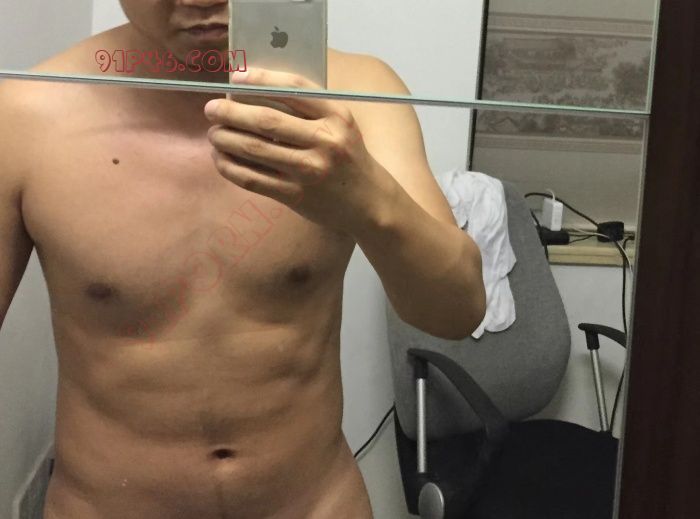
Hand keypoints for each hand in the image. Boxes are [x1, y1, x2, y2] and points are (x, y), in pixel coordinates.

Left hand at [204, 67, 385, 233]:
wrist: (369, 203)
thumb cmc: (348, 157)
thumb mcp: (340, 125)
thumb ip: (308, 109)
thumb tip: (253, 92)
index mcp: (337, 116)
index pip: (293, 89)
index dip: (259, 80)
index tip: (234, 78)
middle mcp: (325, 142)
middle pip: (266, 120)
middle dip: (231, 112)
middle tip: (211, 109)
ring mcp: (310, 171)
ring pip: (255, 149)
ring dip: (226, 139)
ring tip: (214, 134)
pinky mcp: (296, 196)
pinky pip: (254, 179)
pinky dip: (231, 167)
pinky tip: (221, 159)